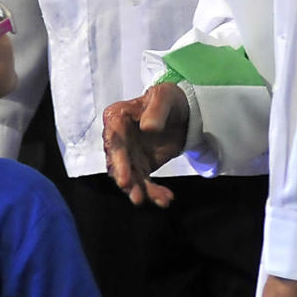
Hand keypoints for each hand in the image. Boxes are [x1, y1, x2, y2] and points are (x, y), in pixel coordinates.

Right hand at [102, 83, 188, 206]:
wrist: (183, 111)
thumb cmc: (168, 99)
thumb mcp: (164, 97)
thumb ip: (156, 110)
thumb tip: (148, 127)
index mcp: (117, 117)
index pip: (113, 138)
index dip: (117, 157)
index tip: (124, 176)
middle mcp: (118, 139)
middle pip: (117, 162)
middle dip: (125, 178)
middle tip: (134, 192)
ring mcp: (129, 155)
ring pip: (130, 177)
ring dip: (140, 190)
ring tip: (157, 199)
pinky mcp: (142, 167)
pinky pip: (144, 183)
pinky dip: (153, 192)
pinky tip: (164, 198)